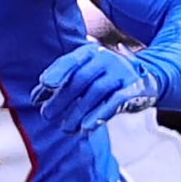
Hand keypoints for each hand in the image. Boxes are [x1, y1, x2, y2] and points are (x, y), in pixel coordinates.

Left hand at [32, 42, 157, 132]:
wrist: (144, 80)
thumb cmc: (103, 79)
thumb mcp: (82, 76)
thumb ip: (59, 85)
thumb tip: (36, 99)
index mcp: (90, 53)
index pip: (71, 60)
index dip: (57, 71)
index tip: (45, 83)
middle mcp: (106, 58)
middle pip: (80, 79)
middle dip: (61, 99)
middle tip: (47, 116)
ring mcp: (122, 72)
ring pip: (96, 91)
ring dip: (77, 112)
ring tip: (65, 128)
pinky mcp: (135, 88)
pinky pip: (116, 101)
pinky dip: (100, 114)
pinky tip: (86, 127)